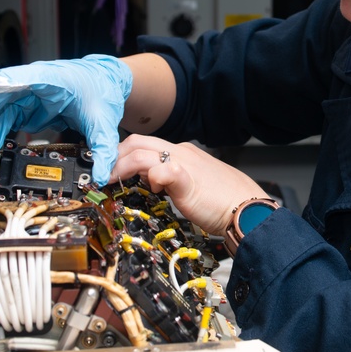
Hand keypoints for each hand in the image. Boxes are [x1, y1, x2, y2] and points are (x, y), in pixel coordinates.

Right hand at [0, 55, 132, 184]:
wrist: (103, 84)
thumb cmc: (99, 90)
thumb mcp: (104, 121)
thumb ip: (103, 147)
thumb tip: (101, 175)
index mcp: (56, 78)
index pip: (31, 76)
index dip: (10, 79)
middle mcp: (34, 85)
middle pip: (1, 95)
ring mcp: (25, 98)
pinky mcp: (23, 110)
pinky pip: (3, 125)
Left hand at [112, 135, 267, 235]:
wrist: (249, 209)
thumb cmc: (225, 202)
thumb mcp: (193, 186)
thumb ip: (173, 180)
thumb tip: (154, 182)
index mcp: (183, 153)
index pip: (145, 144)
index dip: (123, 154)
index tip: (110, 169)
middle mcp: (181, 153)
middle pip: (137, 142)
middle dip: (113, 156)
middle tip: (102, 174)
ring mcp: (184, 163)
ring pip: (141, 152)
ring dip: (119, 166)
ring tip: (109, 181)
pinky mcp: (186, 179)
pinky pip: (160, 169)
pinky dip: (148, 176)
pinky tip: (148, 188)